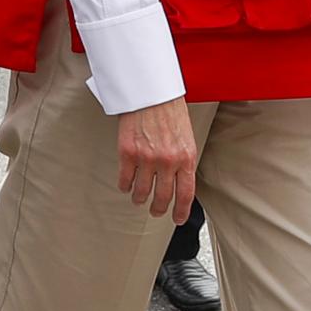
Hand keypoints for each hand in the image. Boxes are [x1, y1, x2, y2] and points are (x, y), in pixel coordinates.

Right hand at [117, 97, 195, 224]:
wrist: (151, 91)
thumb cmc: (169, 110)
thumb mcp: (186, 137)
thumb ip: (183, 160)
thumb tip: (180, 181)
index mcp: (186, 157)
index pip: (186, 194)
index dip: (181, 211)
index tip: (178, 218)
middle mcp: (167, 161)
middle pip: (162, 197)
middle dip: (159, 209)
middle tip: (156, 211)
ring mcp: (146, 158)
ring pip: (141, 192)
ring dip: (139, 198)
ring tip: (139, 198)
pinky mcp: (127, 152)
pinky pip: (125, 179)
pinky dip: (124, 186)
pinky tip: (125, 186)